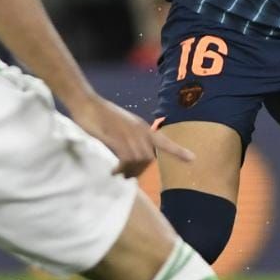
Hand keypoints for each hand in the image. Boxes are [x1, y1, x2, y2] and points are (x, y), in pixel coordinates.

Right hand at [70, 97, 194, 177]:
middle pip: (148, 158)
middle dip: (139, 171)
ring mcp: (127, 133)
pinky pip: (125, 158)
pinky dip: (121, 168)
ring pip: (138, 160)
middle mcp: (138, 131)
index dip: (178, 151)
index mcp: (142, 128)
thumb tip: (133, 157)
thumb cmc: (101, 115)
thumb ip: (130, 139)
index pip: (164, 142)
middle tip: (126, 177)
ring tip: (118, 174)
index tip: (193, 159)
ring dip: (129, 171)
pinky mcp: (115, 137)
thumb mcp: (121, 126)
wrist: (87, 102)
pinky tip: (113, 171)